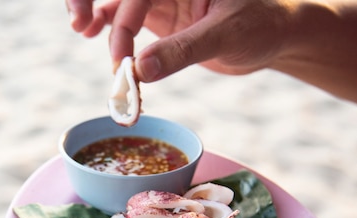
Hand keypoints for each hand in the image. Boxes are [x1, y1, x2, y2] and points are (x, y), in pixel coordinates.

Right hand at [66, 0, 291, 81]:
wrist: (276, 34)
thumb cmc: (262, 23)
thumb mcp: (227, 34)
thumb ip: (184, 50)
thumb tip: (139, 71)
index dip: (122, 15)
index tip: (121, 55)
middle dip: (94, 1)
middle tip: (80, 25)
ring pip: (118, 2)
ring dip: (99, 15)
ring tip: (83, 30)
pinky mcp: (158, 15)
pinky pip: (123, 17)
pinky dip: (108, 27)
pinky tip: (92, 33)